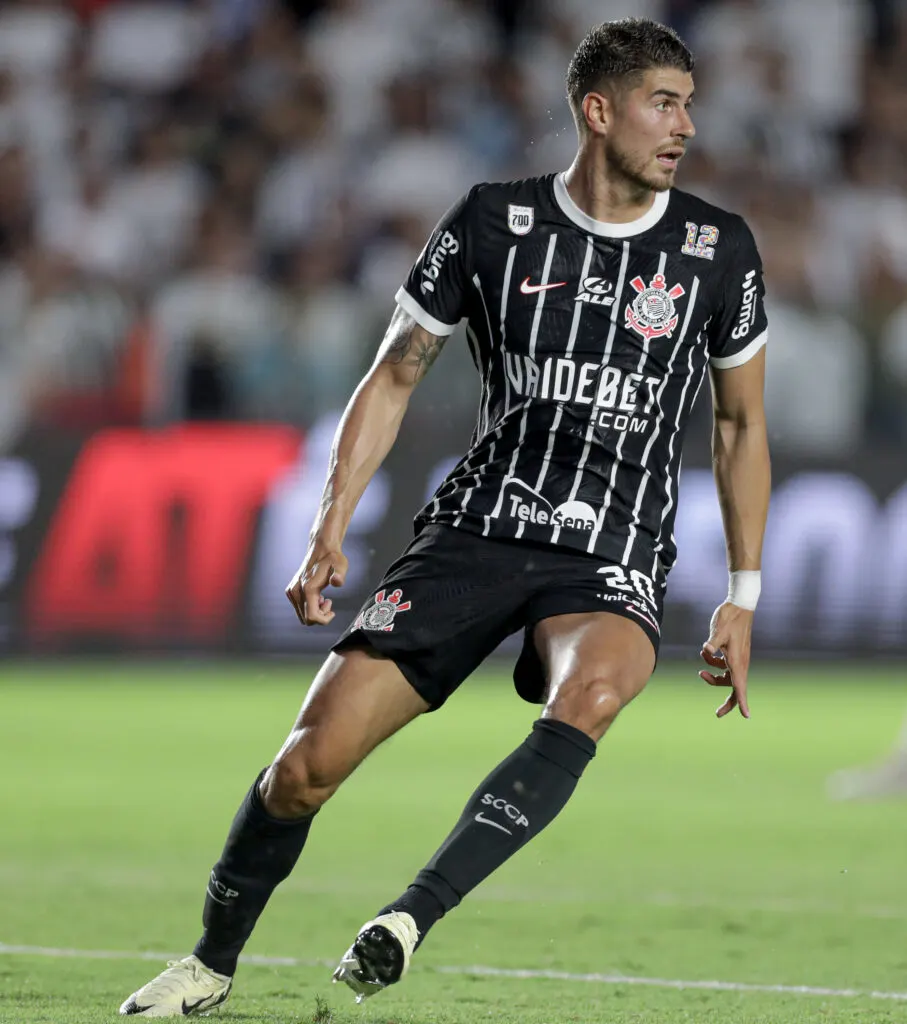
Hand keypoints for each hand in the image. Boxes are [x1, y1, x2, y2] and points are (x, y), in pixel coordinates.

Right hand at [285, 539, 347, 626]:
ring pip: (302, 615)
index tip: (332, 610)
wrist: (321, 549)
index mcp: (308, 588)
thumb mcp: (341, 565)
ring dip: (315, 611)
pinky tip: (317, 595)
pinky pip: (300, 609)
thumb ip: (340, 574)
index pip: (312, 617)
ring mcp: (291, 591)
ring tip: (323, 597)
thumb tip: (337, 581)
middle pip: (306, 619)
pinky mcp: (290, 591)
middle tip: (328, 601)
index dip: (324, 619)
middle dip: (320, 615)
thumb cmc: (333, 558)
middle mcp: (296, 591)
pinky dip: (309, 607)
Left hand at [699, 602, 752, 718]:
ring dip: (713, 677)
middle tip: (717, 714)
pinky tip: (704, 653)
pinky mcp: (733, 652)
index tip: (746, 716)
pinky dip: (713, 663)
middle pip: (735, 688)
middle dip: (727, 702)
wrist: (739, 605)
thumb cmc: (730, 617)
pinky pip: (723, 665)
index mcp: (738, 661)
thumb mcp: (719, 630)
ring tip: (701, 672)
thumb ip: (713, 642)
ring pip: (726, 677)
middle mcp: (740, 662)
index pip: (740, 686)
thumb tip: (706, 649)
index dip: (742, 702)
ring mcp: (737, 658)